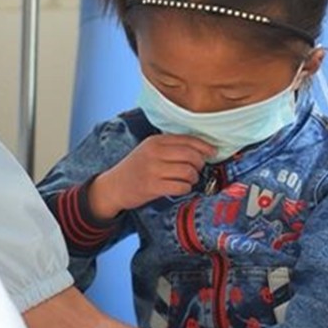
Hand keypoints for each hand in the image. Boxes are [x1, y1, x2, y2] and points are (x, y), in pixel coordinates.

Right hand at [88, 134, 214, 217]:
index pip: (187, 139)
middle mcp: (154, 153)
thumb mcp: (149, 150)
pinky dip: (185, 188)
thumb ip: (170, 147)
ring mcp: (153, 170)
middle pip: (191, 155)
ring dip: (193, 178)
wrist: (113, 186)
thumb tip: (200, 149)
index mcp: (155, 141)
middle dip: (199, 164)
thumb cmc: (136, 168)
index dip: (204, 146)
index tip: (213, 152)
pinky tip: (181, 188)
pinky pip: (180, 187)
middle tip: (197, 169)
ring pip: (188, 171)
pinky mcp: (152, 187)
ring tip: (188, 180)